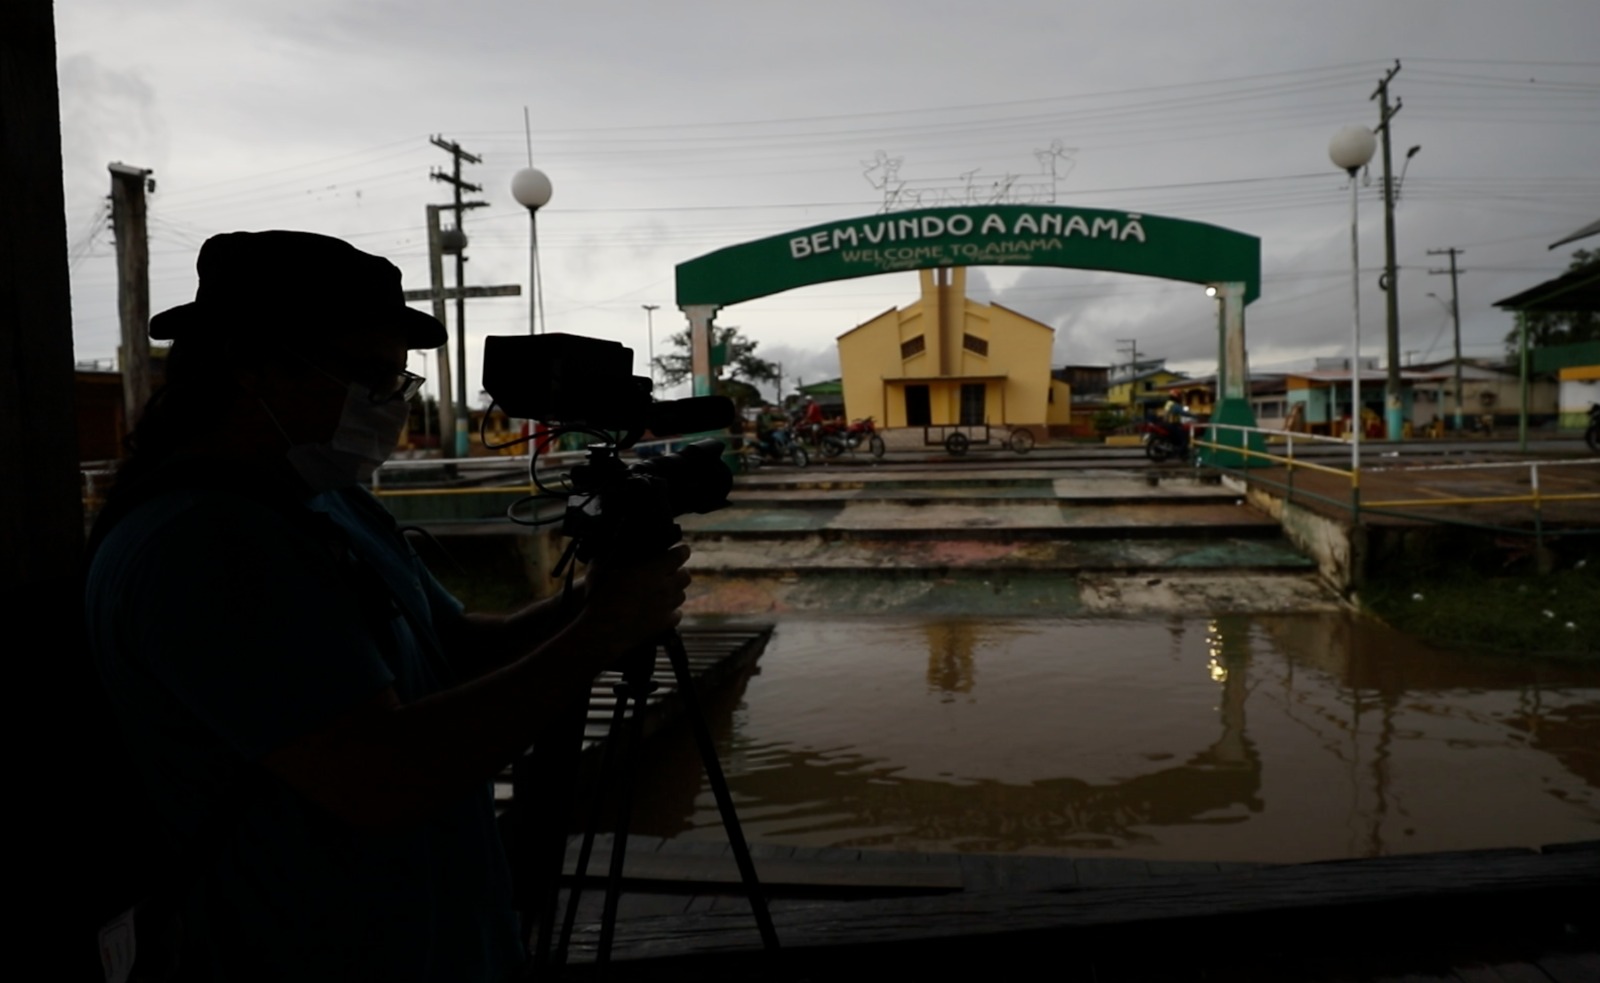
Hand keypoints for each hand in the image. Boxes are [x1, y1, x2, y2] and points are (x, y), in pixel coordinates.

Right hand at [573, 543, 691, 656]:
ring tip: (664, 591)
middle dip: (679, 572)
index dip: (682, 551)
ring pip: (682, 595)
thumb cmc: (599, 599)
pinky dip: (671, 611)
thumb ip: (610, 558)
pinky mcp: (664, 625)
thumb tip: (611, 551)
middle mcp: (664, 588)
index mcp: (652, 570)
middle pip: (685, 576)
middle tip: (671, 572)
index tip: (682, 550)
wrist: (601, 632)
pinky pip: (677, 614)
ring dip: (675, 591)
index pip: (679, 555)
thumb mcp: (600, 571)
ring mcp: (666, 607)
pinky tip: (661, 610)